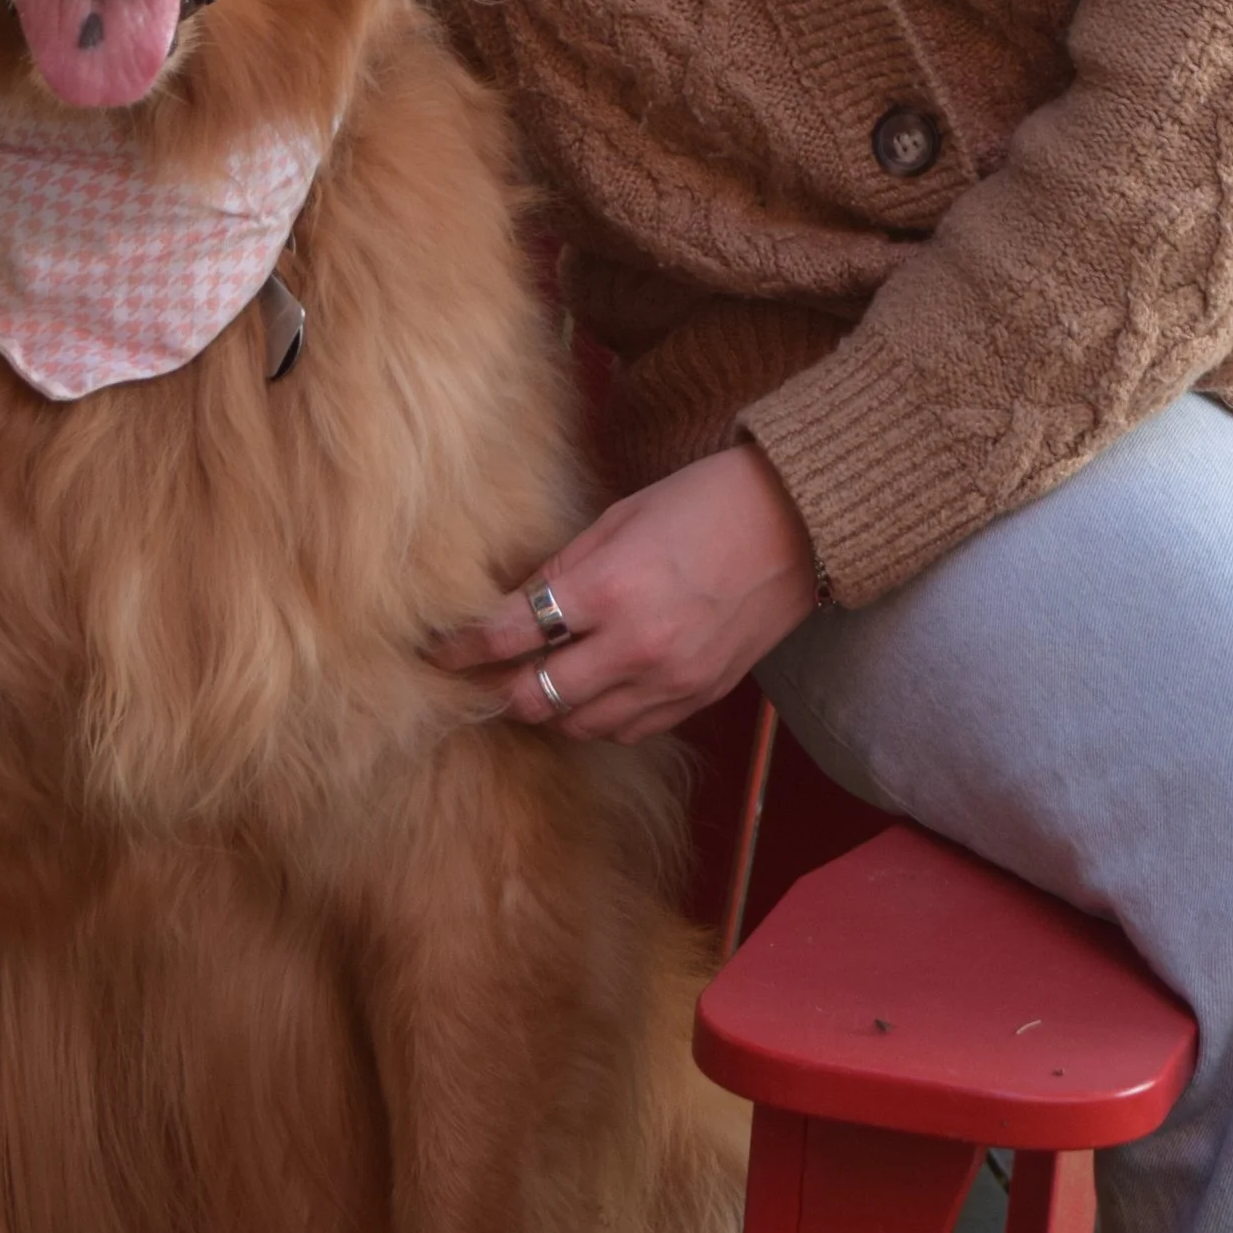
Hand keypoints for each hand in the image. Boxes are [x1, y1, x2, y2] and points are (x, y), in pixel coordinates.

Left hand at [429, 446, 820, 744]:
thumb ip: (563, 568)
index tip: (438, 653)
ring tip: (536, 681)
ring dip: (549, 708)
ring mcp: (670, 681)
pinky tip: (593, 690)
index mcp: (610, 588)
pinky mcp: (698, 699)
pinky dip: (599, 717)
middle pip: (537, 696)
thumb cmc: (702, 503)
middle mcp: (636, 646)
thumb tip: (514, 605)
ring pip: (579, 725)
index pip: (512, 635)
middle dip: (499, 689)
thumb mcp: (619, 517)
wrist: (795, 526)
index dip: (465, 648)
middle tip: (480, 677)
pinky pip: (628, 730)